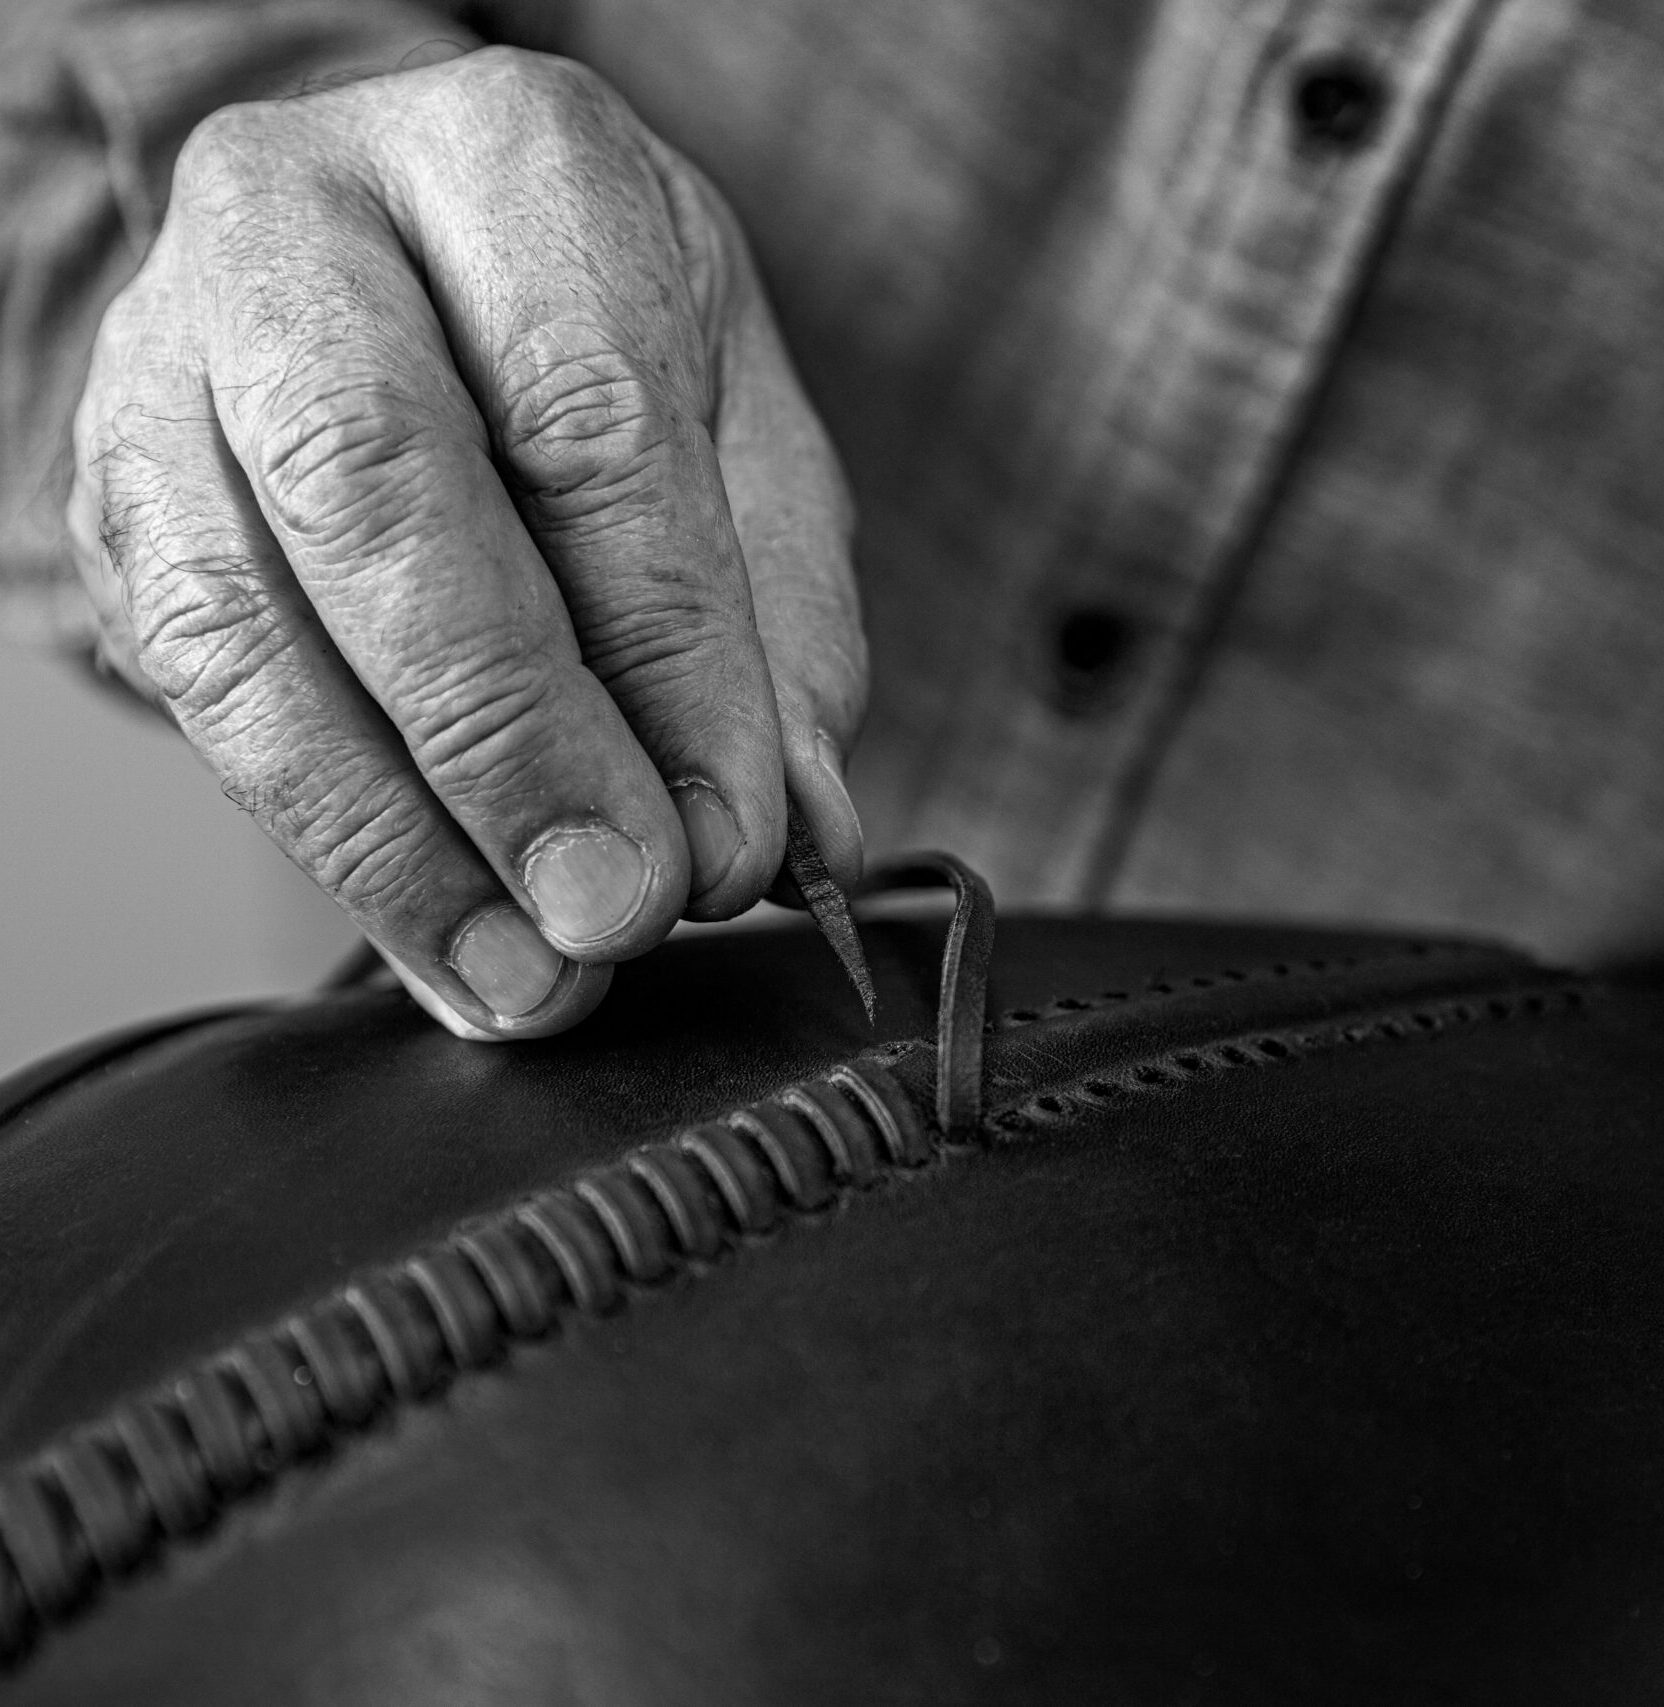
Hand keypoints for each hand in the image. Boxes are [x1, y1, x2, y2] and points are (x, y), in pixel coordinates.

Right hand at [67, 46, 864, 1039]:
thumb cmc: (606, 343)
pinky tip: (446, 944)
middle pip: (379, 490)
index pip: (590, 418)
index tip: (733, 837)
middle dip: (510, 741)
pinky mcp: (116, 500)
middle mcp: (306, 226)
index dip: (668, 657)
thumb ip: (778, 627)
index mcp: (513, 166)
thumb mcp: (742, 437)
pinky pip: (194, 693)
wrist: (411, 270)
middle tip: (617, 910)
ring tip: (533, 977)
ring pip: (242, 619)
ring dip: (399, 841)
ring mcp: (172, 360)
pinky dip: (332, 846)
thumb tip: (795, 834)